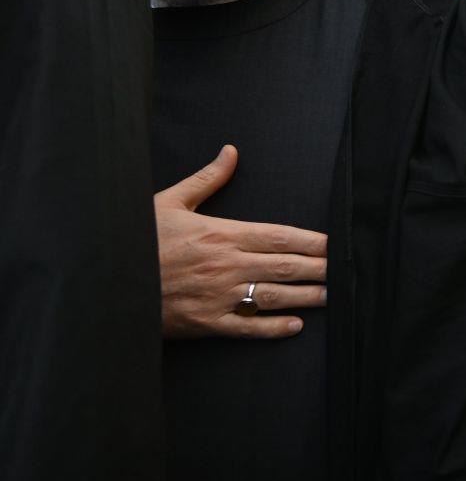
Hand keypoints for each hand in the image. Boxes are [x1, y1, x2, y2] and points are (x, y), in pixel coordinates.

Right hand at [153, 145, 327, 338]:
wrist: (105, 279)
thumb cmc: (139, 238)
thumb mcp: (170, 202)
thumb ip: (207, 179)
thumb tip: (231, 151)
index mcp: (221, 234)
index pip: (279, 236)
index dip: (312, 241)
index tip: (335, 244)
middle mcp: (225, 265)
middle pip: (284, 266)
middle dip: (318, 269)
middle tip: (345, 271)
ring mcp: (216, 296)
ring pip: (272, 297)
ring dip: (305, 297)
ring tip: (331, 295)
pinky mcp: (204, 323)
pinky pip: (246, 328)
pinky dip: (272, 328)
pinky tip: (295, 326)